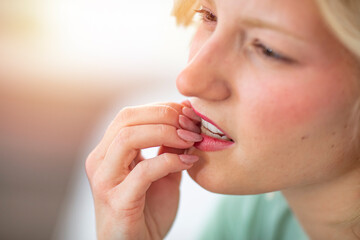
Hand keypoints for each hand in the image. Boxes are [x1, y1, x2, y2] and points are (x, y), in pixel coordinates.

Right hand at [85, 102, 201, 239]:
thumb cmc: (148, 210)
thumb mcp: (162, 172)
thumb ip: (169, 148)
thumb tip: (184, 121)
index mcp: (108, 151)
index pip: (130, 115)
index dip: (161, 108)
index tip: (188, 112)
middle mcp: (100, 161)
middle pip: (127, 119)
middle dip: (164, 115)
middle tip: (191, 124)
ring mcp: (105, 180)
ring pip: (128, 138)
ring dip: (165, 133)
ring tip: (190, 139)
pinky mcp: (117, 200)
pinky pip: (143, 171)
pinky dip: (169, 161)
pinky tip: (188, 161)